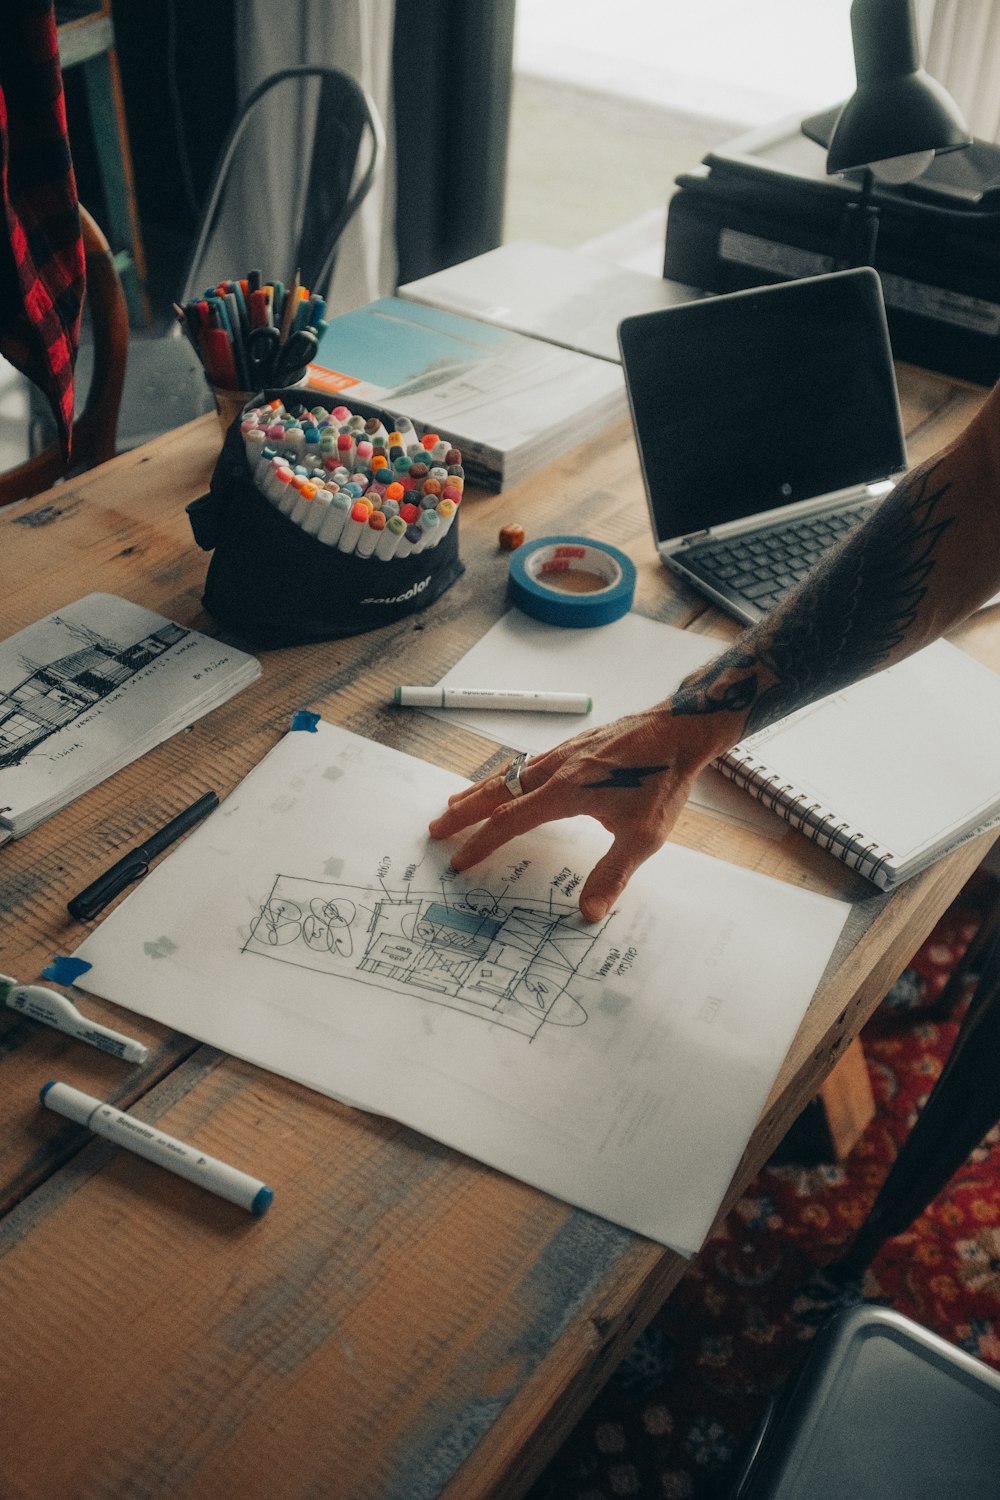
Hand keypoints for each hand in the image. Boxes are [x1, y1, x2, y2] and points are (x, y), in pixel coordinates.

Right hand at [428, 703, 733, 922]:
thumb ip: (612, 874)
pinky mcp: (574, 746)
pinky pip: (526, 763)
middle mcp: (556, 768)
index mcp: (565, 791)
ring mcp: (563, 753)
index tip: (459, 860)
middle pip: (496, 791)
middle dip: (463, 812)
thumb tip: (588, 913)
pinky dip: (504, 776)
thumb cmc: (663, 780)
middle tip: (434, 828)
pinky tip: (507, 781)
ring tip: (455, 804)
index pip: (509, 821)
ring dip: (479, 791)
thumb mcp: (643, 836)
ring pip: (509, 773)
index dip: (481, 843)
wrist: (680, 729)